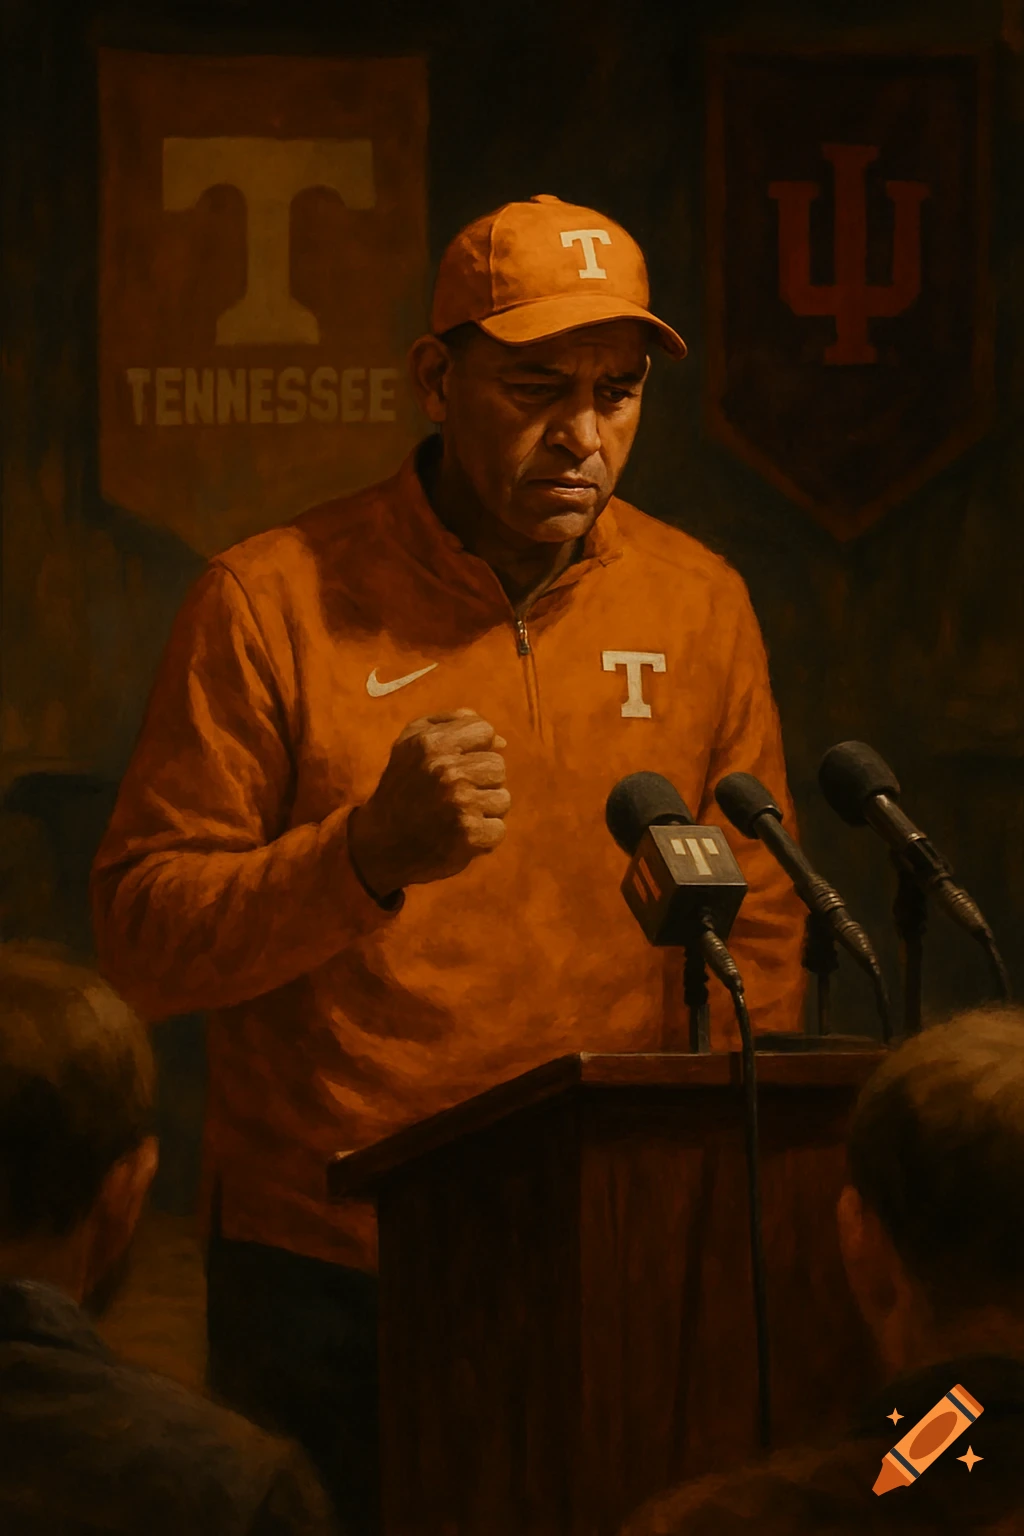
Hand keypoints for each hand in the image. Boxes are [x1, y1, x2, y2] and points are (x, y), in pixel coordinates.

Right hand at [348, 709, 509, 896]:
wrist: (379, 843)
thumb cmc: (400, 788)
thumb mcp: (411, 742)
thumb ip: (452, 724)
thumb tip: (500, 741)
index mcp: (433, 743)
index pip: (485, 731)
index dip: (476, 749)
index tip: (459, 765)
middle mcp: (447, 770)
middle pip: (498, 766)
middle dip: (481, 781)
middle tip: (454, 795)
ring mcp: (460, 802)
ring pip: (502, 799)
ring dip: (484, 810)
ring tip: (457, 815)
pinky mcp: (469, 833)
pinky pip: (498, 829)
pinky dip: (483, 837)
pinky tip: (460, 836)